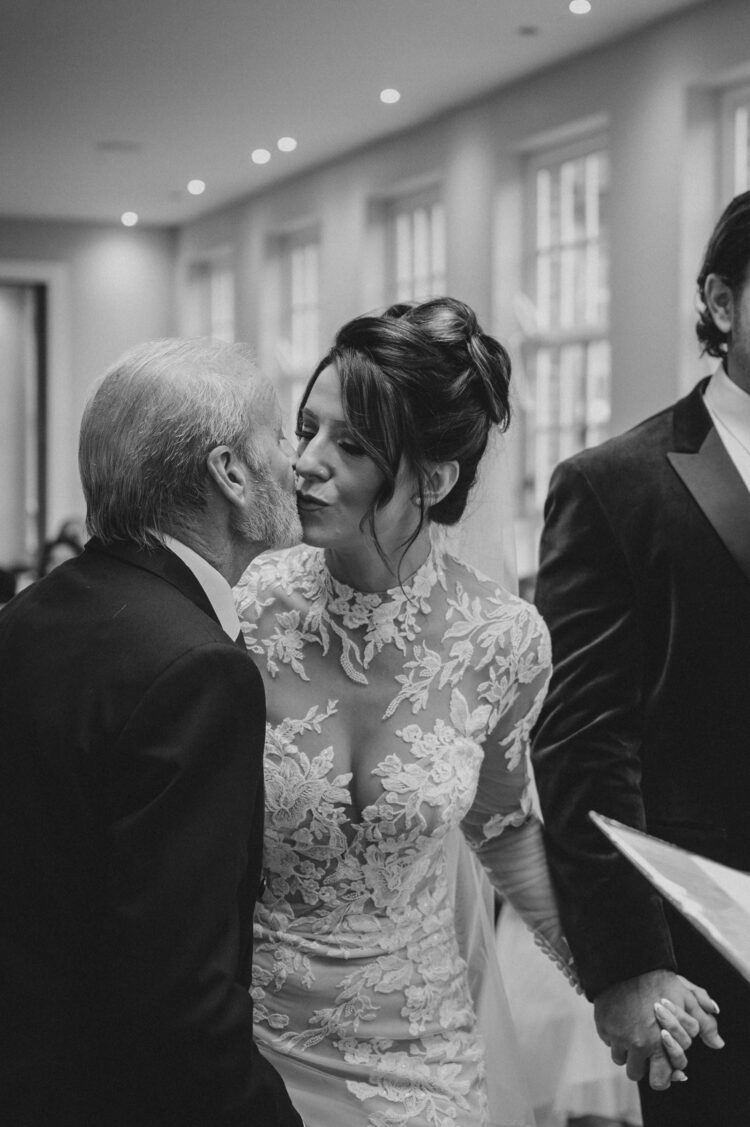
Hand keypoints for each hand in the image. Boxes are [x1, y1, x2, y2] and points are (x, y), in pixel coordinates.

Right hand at [594, 969, 722, 1089]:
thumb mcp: (686, 998)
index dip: (662, 1071)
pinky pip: (609, 1042)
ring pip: (621, 1060)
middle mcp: (638, 1044)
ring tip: (633, 1033)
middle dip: (642, 1065)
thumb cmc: (658, 980)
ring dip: (627, 1051)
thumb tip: (718, 1044)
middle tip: (646, 1050)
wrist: (625, 962)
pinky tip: (622, 1021)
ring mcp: (618, 1037)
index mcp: (660, 1042)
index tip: (662, 1060)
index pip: (661, 1079)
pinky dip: (614, 1036)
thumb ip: (703, 1023)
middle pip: (636, 1074)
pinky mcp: (603, 1027)